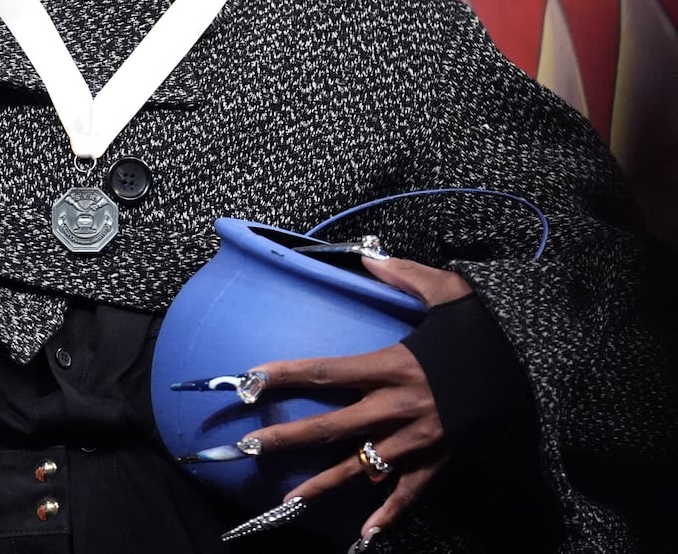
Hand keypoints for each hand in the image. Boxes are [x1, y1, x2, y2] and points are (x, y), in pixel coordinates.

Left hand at [239, 257, 471, 543]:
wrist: (535, 372)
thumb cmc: (484, 331)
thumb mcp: (447, 291)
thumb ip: (403, 274)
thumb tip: (366, 257)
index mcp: (392, 366)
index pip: (326, 372)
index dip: (286, 375)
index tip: (248, 380)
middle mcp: (398, 407)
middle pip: (332, 427)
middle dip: (288, 438)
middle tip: (249, 446)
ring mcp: (418, 439)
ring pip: (362, 466)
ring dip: (324, 484)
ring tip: (288, 500)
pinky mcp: (440, 459)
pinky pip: (410, 491)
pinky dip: (388, 513)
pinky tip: (365, 534)